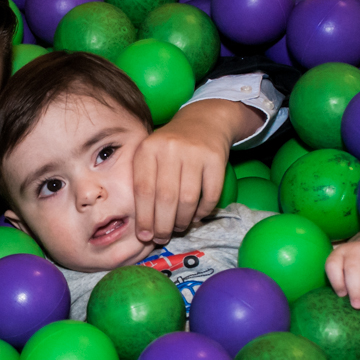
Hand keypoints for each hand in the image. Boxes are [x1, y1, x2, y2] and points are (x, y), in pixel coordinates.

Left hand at [132, 99, 263, 243]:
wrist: (203, 121)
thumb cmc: (170, 148)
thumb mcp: (151, 155)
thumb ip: (144, 182)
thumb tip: (143, 227)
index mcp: (148, 148)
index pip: (142, 190)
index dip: (143, 217)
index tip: (144, 236)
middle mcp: (170, 148)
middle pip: (165, 197)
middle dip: (162, 225)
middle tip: (161, 238)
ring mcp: (195, 152)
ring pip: (187, 199)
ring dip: (182, 220)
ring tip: (179, 228)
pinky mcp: (216, 158)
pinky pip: (210, 194)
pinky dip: (203, 211)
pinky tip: (195, 217)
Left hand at [326, 233, 359, 311]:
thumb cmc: (356, 266)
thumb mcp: (344, 269)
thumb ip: (342, 283)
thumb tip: (344, 305)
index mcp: (339, 254)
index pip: (333, 265)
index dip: (336, 281)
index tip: (342, 295)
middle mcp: (354, 249)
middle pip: (353, 269)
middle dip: (355, 290)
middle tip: (358, 306)